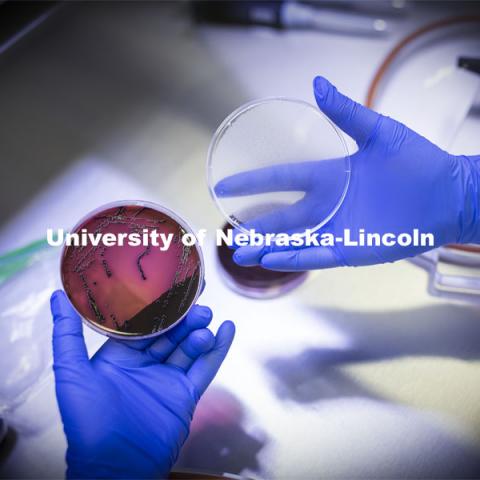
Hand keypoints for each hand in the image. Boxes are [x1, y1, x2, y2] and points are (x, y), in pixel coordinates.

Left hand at [51, 290, 234, 478]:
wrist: (116, 466)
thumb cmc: (88, 421)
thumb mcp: (72, 373)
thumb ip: (67, 334)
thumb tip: (57, 296)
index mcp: (120, 355)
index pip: (142, 323)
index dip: (157, 304)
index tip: (171, 282)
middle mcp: (145, 364)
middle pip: (170, 332)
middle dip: (183, 316)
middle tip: (196, 302)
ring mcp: (167, 378)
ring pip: (188, 346)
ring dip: (199, 330)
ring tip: (206, 318)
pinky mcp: (186, 394)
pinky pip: (205, 367)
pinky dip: (218, 349)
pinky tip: (228, 330)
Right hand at [216, 76, 479, 269]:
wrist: (448, 193)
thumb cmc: (418, 161)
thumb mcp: (378, 132)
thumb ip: (345, 113)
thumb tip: (318, 83)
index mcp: (329, 176)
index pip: (280, 180)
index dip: (251, 183)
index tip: (224, 185)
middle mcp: (328, 205)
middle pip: (282, 219)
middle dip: (256, 228)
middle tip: (229, 237)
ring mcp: (338, 229)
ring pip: (294, 242)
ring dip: (267, 248)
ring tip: (241, 254)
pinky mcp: (352, 248)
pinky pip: (316, 255)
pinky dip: (294, 258)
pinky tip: (271, 260)